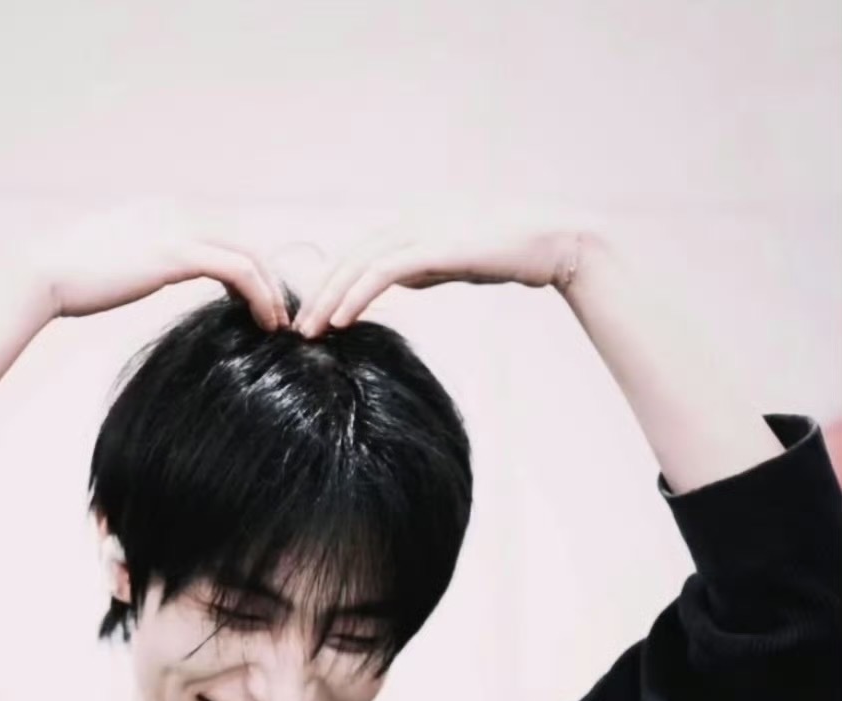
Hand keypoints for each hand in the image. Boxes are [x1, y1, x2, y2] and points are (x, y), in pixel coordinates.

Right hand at [19, 197, 288, 331]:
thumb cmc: (67, 278)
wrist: (43, 272)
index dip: (246, 269)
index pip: (221, 236)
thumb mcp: (112, 264)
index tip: (255, 304)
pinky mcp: (178, 253)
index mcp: (162, 213)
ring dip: (271, 290)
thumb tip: (137, 274)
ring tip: (277, 324)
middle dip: (268, 279)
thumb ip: (136, 261)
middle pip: (244, 240)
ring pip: (250, 253)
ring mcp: (179, 228)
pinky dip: (261, 295)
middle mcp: (177, 212)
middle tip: (279, 315)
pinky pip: (239, 269)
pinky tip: (266, 321)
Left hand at [291, 214, 584, 336]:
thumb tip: (400, 280)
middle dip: (318, 294)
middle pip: (348, 258)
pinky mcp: (434, 246)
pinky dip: (356, 296)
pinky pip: (382, 272)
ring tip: (308, 332)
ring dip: (328, 300)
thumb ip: (425, 268)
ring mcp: (422, 230)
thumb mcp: (456, 262)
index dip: (331, 285)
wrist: (553, 241)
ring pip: (358, 265)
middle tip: (295, 328)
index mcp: (413, 224)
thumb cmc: (511, 252)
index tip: (313, 316)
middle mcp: (411, 221)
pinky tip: (338, 321)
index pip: (359, 254)